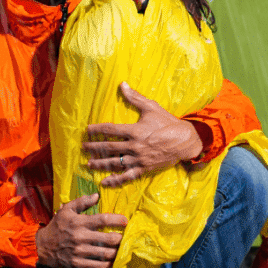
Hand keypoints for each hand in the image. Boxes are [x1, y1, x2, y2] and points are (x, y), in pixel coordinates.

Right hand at [35, 194, 127, 267]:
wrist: (42, 246)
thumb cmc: (57, 226)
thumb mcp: (66, 210)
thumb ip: (82, 202)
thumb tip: (97, 195)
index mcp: (80, 222)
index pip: (103, 219)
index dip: (117, 220)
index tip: (126, 221)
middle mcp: (81, 237)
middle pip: (108, 239)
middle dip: (121, 239)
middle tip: (125, 238)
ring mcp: (80, 251)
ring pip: (105, 254)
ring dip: (116, 252)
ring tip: (121, 250)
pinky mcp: (77, 263)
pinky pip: (97, 266)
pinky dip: (107, 265)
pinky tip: (111, 262)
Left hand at [84, 82, 203, 185]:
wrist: (184, 140)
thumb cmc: (167, 122)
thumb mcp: (151, 107)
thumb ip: (135, 97)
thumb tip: (122, 84)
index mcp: (134, 130)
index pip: (109, 130)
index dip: (96, 130)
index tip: (87, 130)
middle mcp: (134, 146)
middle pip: (108, 147)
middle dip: (93, 147)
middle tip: (83, 147)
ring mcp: (138, 159)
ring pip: (114, 163)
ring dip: (100, 163)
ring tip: (89, 164)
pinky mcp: (143, 169)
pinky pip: (126, 176)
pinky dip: (115, 180)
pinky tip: (104, 182)